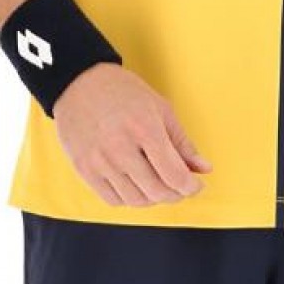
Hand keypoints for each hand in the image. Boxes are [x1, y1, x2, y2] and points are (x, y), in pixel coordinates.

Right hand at [51, 62, 213, 206]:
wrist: (79, 82)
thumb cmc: (122, 91)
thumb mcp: (160, 108)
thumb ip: (182, 142)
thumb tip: (204, 168)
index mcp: (145, 128)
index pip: (174, 175)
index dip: (190, 186)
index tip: (195, 185)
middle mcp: (121, 148)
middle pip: (157, 191)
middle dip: (175, 194)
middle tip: (179, 186)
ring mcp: (100, 161)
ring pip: (136, 200)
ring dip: (153, 198)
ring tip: (158, 183)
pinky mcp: (84, 170)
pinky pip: (113, 200)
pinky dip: (130, 198)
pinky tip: (136, 184)